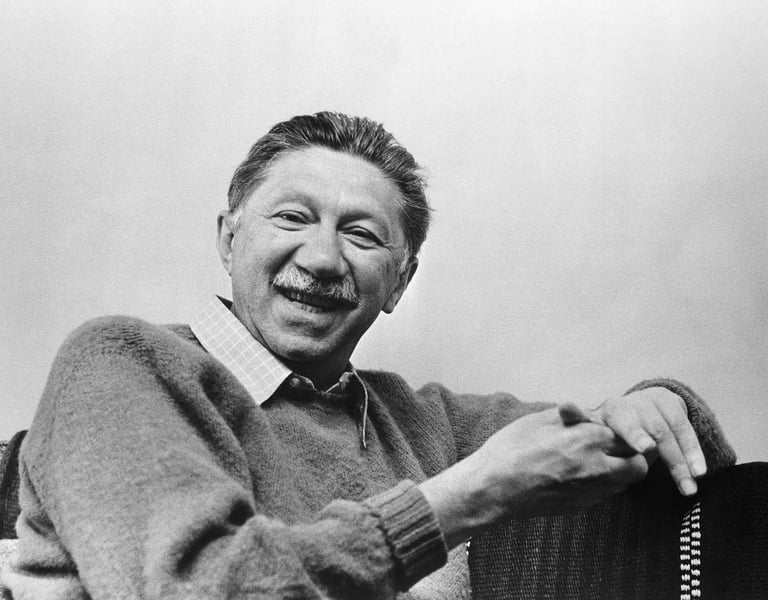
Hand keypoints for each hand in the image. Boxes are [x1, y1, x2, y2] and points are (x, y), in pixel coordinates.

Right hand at [471, 407, 648, 517]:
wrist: (493, 487)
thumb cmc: (511, 448)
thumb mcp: (540, 419)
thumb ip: (572, 416)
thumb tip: (589, 414)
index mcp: (586, 439)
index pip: (628, 435)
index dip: (622, 430)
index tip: (611, 428)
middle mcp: (596, 467)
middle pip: (640, 466)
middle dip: (634, 455)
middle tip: (617, 448)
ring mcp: (589, 491)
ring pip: (625, 483)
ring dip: (619, 471)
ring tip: (596, 461)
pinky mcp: (581, 507)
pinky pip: (604, 495)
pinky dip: (600, 485)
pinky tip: (578, 475)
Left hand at [589, 387, 706, 495]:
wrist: (637, 406)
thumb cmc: (610, 427)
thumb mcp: (592, 425)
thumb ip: (578, 420)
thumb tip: (563, 406)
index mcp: (614, 410)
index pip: (624, 420)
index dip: (635, 434)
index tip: (645, 449)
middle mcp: (637, 403)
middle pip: (654, 428)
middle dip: (665, 453)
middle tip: (672, 472)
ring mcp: (658, 404)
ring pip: (672, 434)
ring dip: (681, 462)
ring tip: (687, 488)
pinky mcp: (675, 407)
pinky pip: (687, 432)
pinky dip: (694, 453)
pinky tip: (700, 473)